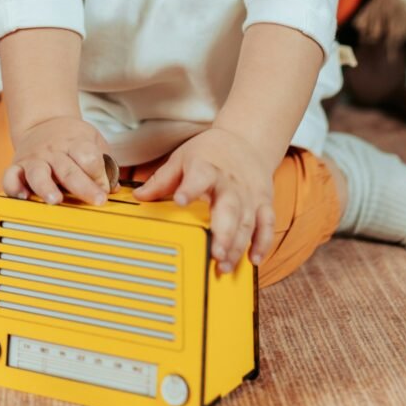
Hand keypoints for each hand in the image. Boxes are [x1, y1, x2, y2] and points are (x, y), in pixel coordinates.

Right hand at [3, 116, 111, 206]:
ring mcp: (34, 159)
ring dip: (46, 187)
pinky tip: (23, 197)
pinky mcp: (17, 166)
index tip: (106, 189)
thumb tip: (113, 188)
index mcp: (74, 142)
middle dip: (84, 187)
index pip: (88, 156)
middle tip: (97, 200)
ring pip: (38, 173)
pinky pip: (10, 177)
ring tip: (54, 200)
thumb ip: (104, 164)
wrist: (42, 122)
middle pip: (68, 169)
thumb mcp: (92, 141)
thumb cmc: (72, 139)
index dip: (99, 174)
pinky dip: (14, 187)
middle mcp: (53, 151)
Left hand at [131, 127, 274, 271]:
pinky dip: (263, 242)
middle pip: (229, 208)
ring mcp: (249, 194)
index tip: (180, 201)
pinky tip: (254, 259)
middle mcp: (230, 182)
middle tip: (215, 254)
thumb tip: (139, 197)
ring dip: (238, 245)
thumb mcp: (183, 158)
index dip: (189, 189)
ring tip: (225, 266)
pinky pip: (266, 224)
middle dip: (223, 233)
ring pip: (246, 221)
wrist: (245, 140)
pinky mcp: (263, 202)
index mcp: (207, 168)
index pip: (198, 176)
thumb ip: (162, 180)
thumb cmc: (210, 152)